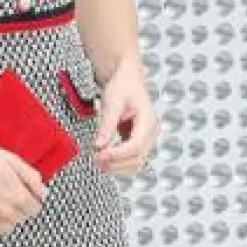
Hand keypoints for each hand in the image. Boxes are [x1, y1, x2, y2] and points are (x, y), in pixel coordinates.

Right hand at [0, 138, 46, 240]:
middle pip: (21, 219)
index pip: (35, 209)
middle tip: (5, 195)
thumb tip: (43, 192)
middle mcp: (8, 213)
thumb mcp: (12, 160)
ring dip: (4, 220)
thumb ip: (32, 178)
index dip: (30, 200)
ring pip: (7, 229)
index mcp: (19, 197)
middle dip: (17, 209)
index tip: (23, 194)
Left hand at [94, 60, 157, 174]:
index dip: (118, 154)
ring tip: (98, 162)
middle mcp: (150, 132)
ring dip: (117, 167)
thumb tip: (99, 145)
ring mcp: (145, 139)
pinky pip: (131, 159)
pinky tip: (105, 159)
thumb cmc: (123, 86)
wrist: (127, 79)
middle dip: (116, 163)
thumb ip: (107, 124)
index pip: (135, 146)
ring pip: (136, 163)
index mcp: (147, 120)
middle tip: (96, 160)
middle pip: (137, 159)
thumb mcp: (112, 102)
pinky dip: (118, 163)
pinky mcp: (138, 142)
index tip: (100, 155)